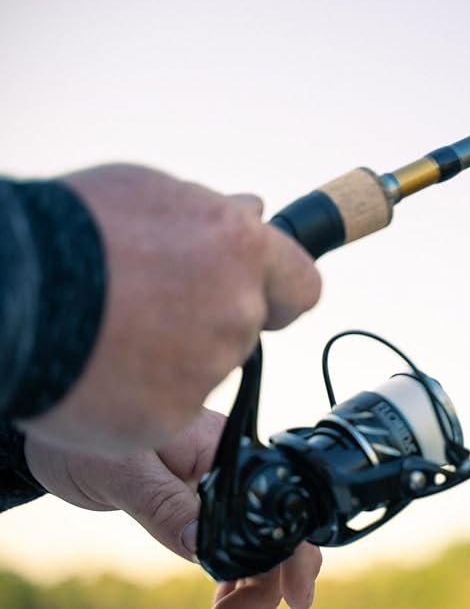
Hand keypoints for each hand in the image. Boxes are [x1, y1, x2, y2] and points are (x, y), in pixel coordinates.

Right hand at [20, 164, 321, 452]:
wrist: (10, 294)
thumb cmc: (73, 230)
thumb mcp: (148, 194)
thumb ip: (212, 213)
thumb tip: (255, 211)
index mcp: (242, 249)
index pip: (301, 286)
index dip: (279, 292)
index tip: (262, 297)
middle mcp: (238, 309)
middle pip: (246, 328)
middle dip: (210, 320)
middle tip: (147, 308)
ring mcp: (208, 366)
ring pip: (205, 369)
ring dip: (172, 358)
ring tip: (111, 332)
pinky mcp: (171, 416)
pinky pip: (166, 409)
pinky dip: (139, 398)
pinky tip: (99, 369)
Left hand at [25, 408, 322, 608]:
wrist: (63, 427)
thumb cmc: (87, 439)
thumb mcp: (124, 472)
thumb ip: (165, 505)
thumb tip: (203, 546)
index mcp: (227, 448)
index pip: (275, 502)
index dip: (292, 548)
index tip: (296, 592)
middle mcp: (233, 467)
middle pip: (275, 527)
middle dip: (272, 577)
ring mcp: (222, 486)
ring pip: (257, 541)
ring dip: (254, 583)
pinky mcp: (204, 503)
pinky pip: (232, 542)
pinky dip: (236, 575)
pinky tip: (226, 598)